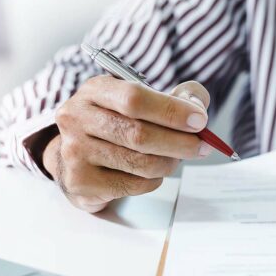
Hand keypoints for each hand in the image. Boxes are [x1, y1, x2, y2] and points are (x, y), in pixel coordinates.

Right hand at [43, 76, 212, 211]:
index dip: (171, 111)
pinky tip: (152, 172)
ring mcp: (74, 152)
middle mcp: (77, 118)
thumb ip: (176, 96)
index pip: (134, 98)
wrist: (74, 154)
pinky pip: (133, 185)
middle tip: (201, 147)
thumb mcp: (139, 99)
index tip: (200, 120)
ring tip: (176, 159)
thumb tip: (197, 108)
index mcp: (94, 90)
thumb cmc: (116, 123)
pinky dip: (153, 180)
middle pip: (139, 134)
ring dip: (169, 163)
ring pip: (140, 163)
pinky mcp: (80, 182)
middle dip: (179, 142)